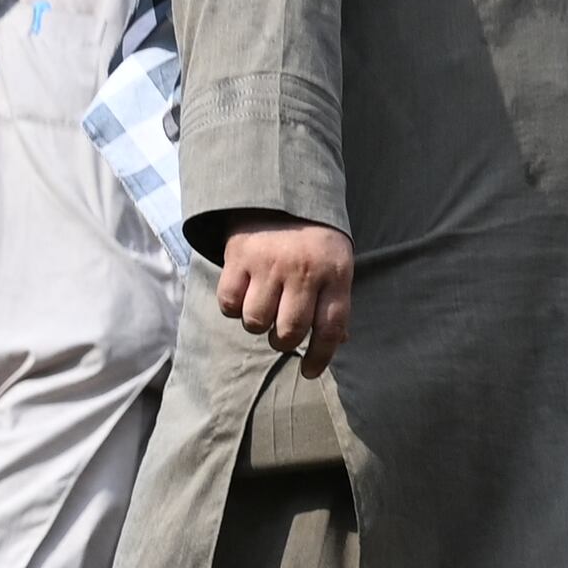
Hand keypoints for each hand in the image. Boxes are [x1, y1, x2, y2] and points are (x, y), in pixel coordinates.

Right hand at [215, 218, 356, 373]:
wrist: (281, 196)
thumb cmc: (315, 241)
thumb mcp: (337, 265)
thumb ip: (335, 301)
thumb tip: (338, 341)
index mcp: (336, 274)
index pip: (331, 328)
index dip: (320, 356)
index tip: (309, 371)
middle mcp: (304, 271)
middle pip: (290, 330)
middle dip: (284, 342)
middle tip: (282, 335)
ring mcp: (269, 264)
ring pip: (256, 321)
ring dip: (257, 325)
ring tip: (263, 310)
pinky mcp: (239, 257)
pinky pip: (229, 302)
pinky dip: (232, 308)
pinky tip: (242, 296)